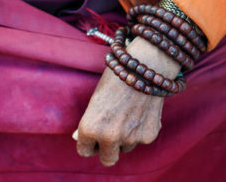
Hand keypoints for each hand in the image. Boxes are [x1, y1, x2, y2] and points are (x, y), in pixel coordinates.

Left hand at [73, 37, 179, 165]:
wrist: (144, 67)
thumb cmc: (114, 80)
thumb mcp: (94, 100)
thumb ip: (87, 123)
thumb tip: (76, 138)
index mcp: (89, 128)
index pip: (84, 151)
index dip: (88, 143)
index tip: (93, 137)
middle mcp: (108, 137)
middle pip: (107, 159)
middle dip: (106, 149)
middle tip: (109, 134)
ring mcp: (130, 138)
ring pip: (125, 148)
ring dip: (124, 138)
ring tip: (126, 115)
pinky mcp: (149, 136)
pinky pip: (140, 140)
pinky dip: (139, 130)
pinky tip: (139, 111)